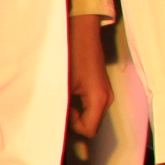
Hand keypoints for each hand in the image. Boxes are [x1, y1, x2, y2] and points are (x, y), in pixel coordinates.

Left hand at [68, 15, 110, 142]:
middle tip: (60, 103)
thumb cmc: (72, 56)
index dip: (72, 125)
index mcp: (100, 99)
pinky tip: (69, 92)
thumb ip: (63, 108)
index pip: (89, 130)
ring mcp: (105, 94)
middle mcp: (107, 99)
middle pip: (91, 124)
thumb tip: (57, 125)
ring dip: (75, 112)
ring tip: (64, 96)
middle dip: (74, 120)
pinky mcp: (101, 89)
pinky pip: (90, 107)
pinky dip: (78, 106)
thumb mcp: (64, 85)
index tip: (63, 109)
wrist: (82, 34)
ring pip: (90, 116)